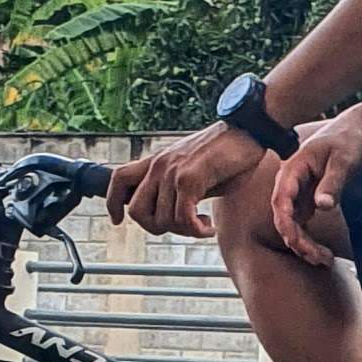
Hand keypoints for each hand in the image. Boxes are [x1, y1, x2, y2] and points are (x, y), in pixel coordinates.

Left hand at [105, 121, 259, 237]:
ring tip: (202, 224)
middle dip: (156, 227)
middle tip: (181, 227)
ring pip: (162, 220)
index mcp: (157, 161)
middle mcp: (159, 165)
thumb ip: (178, 189)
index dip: (112, 203)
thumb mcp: (194, 171)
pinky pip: (183, 218)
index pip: (118, 179)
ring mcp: (172, 171)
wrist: (248, 130)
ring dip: (184, 231)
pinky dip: (196, 231)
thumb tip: (174, 214)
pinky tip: (208, 227)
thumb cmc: (228, 153)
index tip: (117, 220)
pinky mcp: (190, 178)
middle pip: (136, 210)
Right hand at [268, 106, 361, 264]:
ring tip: (326, 260)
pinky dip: (310, 240)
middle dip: (298, 241)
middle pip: (284, 218)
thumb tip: (322, 206)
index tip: (297, 242)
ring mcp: (296, 193)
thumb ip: (333, 182)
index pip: (280, 200)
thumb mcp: (345, 160)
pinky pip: (301, 225)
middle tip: (321, 259)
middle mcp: (289, 183)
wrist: (353, 132)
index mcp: (292, 169)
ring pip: (292, 225)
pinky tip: (324, 254)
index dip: (286, 224)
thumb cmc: (348, 140)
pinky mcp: (305, 201)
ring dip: (304, 245)